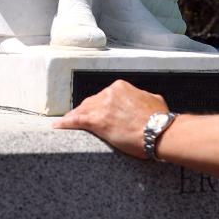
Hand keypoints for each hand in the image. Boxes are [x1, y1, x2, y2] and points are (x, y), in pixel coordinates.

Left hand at [53, 80, 167, 158]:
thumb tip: (141, 101)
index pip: (103, 96)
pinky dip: (66, 122)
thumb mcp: (152, 100)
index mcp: (121, 87)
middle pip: (91, 102)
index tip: (97, 111)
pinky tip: (58, 126)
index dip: (98, 105)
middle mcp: (109, 93)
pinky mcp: (97, 121)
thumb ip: (141, 98)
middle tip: (81, 118)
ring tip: (66, 122)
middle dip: (86, 110)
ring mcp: (102, 107)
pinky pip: (76, 120)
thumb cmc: (159, 119)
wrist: (159, 131)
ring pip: (83, 110)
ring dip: (74, 116)